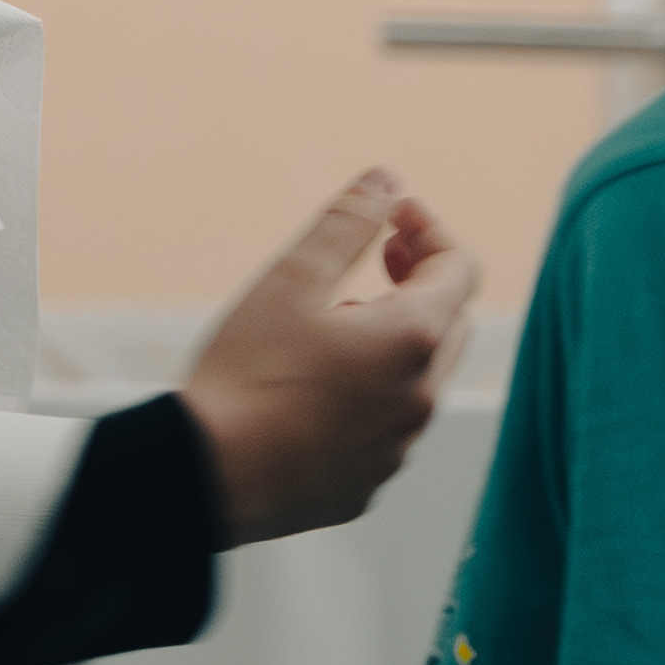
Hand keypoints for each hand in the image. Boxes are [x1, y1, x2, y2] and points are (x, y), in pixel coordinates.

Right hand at [180, 175, 476, 541]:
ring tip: (336, 322)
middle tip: (383, 255)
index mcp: (412, 340)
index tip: (393, 216)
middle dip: (424, 281)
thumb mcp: (291, 279)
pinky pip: (387, 427)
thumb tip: (385, 179)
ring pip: (420, 379)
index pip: (460, 269)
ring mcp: (396, 449)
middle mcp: (420, 399)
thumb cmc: (244, 377)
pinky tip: (317, 387)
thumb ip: (346, 223)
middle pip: (452, 323)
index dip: (431, 230)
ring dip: (396, 339)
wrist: (204, 477)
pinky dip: (372, 393)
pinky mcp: (366, 485)